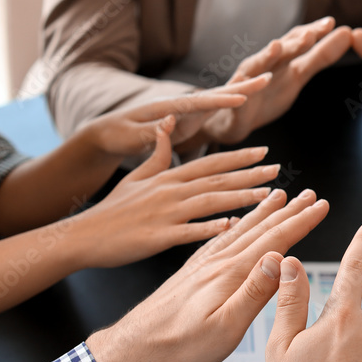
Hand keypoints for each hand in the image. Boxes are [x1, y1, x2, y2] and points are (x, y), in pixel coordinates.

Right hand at [70, 121, 282, 267]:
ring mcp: (165, 213)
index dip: (238, 157)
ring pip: (209, 201)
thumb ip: (157, 155)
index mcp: (167, 177)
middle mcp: (170, 191)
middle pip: (217, 179)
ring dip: (240, 197)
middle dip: (250, 173)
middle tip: (279, 169)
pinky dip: (211, 228)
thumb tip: (169, 125)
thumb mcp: (135, 178)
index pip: (210, 163)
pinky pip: (189, 232)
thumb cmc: (112, 210)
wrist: (82, 235)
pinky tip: (234, 226)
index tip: (264, 152)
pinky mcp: (158, 236)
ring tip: (267, 195)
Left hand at [75, 84, 263, 156]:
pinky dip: (234, 102)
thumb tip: (170, 121)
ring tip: (267, 79)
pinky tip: (251, 98)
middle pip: (215, 93)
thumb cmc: (116, 136)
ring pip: (219, 98)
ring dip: (243, 90)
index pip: (198, 102)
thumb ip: (151, 131)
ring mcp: (187, 110)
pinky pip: (217, 109)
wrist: (108, 133)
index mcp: (167, 108)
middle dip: (241, 86)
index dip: (220, 100)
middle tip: (266, 76)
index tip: (242, 97)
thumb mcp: (130, 136)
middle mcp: (181, 104)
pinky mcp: (190, 118)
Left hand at [86, 187, 329, 361]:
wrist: (136, 344)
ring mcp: (205, 263)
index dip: (301, 221)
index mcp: (231, 273)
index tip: (321, 205)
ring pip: (242, 230)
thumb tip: (280, 260)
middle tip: (311, 194)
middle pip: (261, 229)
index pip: (275, 240)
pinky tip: (240, 224)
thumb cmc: (181, 344)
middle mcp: (218, 261)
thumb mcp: (225, 327)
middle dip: (290, 211)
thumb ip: (254, 293)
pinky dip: (238, 226)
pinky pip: (222, 238)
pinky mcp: (194, 270)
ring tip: (280, 196)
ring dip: (265, 212)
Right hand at [202, 17, 352, 144]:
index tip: (332, 23)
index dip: (313, 31)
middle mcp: (263, 63)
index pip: (298, 39)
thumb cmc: (268, 93)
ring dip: (266, 56)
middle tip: (310, 35)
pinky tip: (256, 81)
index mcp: (281, 59)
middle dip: (294, 43)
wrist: (234, 118)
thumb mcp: (298, 75)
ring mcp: (247, 79)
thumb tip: (346, 35)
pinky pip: (241, 92)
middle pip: (279, 50)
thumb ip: (319, 57)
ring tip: (276, 47)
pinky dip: (247, 86)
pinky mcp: (236, 98)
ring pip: (257, 65)